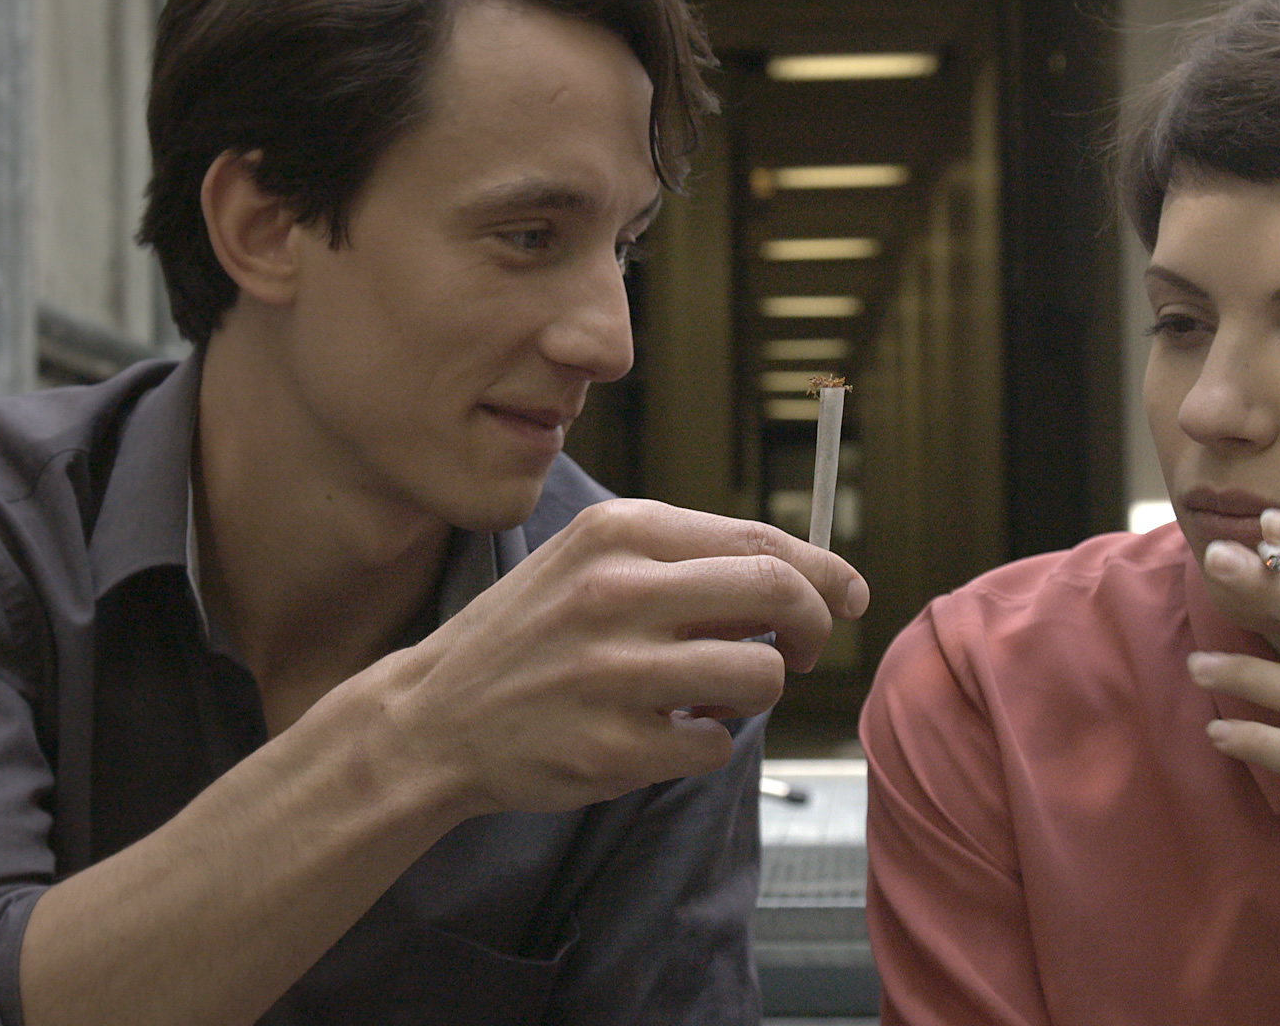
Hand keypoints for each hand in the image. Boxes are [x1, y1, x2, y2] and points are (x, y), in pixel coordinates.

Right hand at [365, 498, 867, 817]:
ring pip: (760, 675)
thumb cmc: (526, 638)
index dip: (824, 570)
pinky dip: (703, 742)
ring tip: (713, 694)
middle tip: (806, 648)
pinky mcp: (612, 746)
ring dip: (757, 691)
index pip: (759, 541)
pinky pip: (714, 745)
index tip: (846, 594)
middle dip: (815, 625)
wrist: (432, 718)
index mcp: (617, 533)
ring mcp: (613, 672)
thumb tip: (796, 580)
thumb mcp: (587, 564)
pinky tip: (661, 731)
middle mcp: (615, 592)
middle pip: (778, 594)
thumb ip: (681, 562)